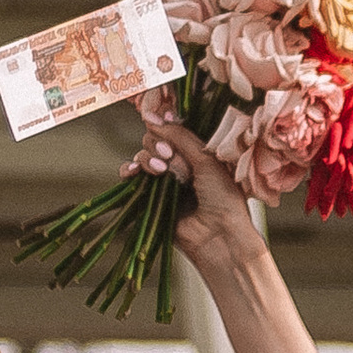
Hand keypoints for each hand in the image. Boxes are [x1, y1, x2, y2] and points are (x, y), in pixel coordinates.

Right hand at [123, 110, 259, 273]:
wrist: (218, 236)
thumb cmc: (223, 198)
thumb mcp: (206, 159)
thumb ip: (179, 136)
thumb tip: (151, 117)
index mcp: (198, 153)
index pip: (174, 130)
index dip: (165, 124)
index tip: (160, 119)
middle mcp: (180, 164)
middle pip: (155, 140)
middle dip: (158, 144)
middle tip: (168, 156)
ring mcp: (164, 181)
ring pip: (143, 156)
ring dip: (147, 158)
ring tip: (161, 170)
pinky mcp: (149, 197)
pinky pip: (131, 177)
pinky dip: (129, 170)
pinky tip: (133, 172)